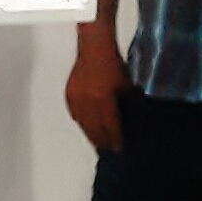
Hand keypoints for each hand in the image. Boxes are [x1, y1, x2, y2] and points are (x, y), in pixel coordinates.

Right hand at [65, 34, 128, 152]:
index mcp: (104, 100)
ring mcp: (76, 100)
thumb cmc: (114, 65)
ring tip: (96, 142)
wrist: (94, 50)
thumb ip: (128, 104)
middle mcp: (88, 102)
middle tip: (107, 150)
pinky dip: (81, 122)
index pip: (109, 126)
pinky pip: (75, 114)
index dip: (114, 138)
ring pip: (83, 123)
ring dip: (90, 134)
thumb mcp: (127, 86)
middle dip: (101, 140)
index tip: (119, 148)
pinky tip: (85, 125)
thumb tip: (131, 120)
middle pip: (94, 128)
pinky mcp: (70, 96)